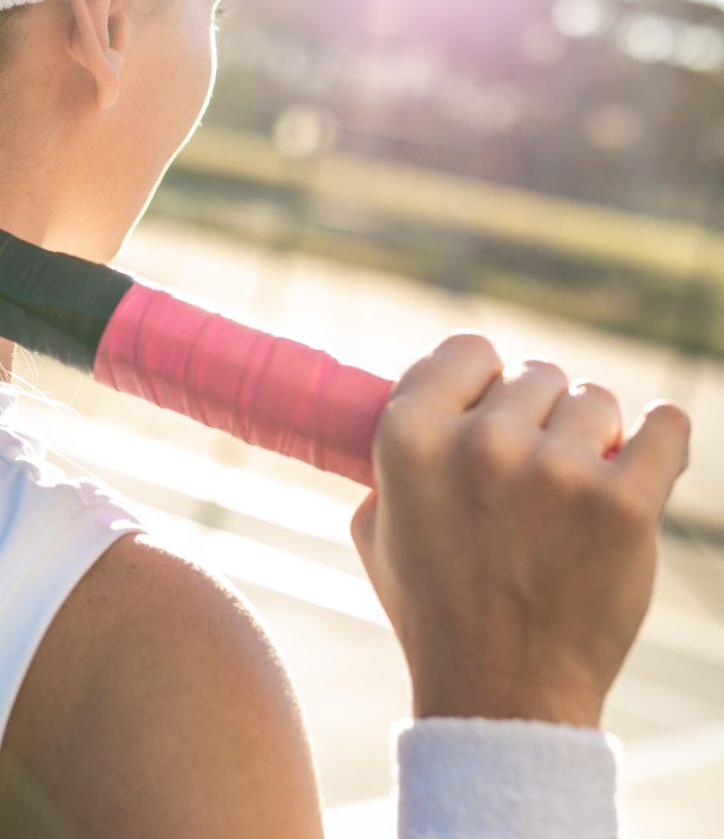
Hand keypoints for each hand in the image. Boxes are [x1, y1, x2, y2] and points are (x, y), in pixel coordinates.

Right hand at [350, 333, 690, 727]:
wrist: (500, 690)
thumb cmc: (434, 608)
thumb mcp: (376, 527)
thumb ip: (391, 462)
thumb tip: (428, 414)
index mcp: (410, 437)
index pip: (465, 350)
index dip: (480, 376)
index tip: (491, 402)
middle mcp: (479, 443)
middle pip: (534, 374)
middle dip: (538, 413)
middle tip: (536, 463)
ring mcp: (555, 472)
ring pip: (594, 400)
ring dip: (591, 435)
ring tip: (577, 485)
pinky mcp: (622, 504)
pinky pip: (664, 427)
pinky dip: (662, 433)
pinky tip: (651, 443)